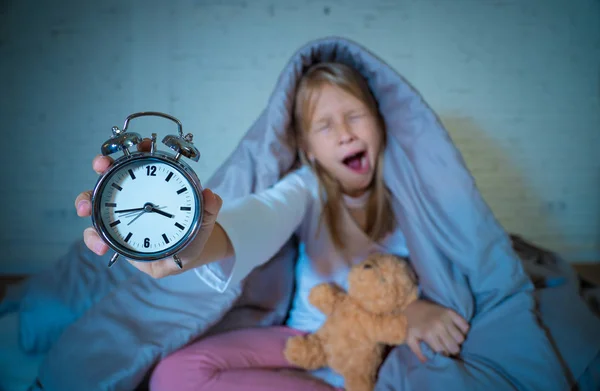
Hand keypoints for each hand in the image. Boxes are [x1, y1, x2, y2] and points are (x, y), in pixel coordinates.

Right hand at [74, 138, 223, 277]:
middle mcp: (132, 194)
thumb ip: (210, 208)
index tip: (141, 145)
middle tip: (101, 166)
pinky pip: (96, 234)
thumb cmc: (191, 233)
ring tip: (85, 210)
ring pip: (94, 200)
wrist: (183, 257)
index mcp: (154, 185)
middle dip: (102, 164)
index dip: (138, 149)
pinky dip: (93, 238)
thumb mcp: (204, 219)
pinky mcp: (113, 235)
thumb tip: (211, 194)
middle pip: (111, 172)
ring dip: (84, 201)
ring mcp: (119, 214)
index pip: (143, 160)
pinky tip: (100, 246)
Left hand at [403, 299, 469, 361]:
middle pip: (454, 347)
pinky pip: (465, 326)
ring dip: (458, 341)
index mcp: (428, 334)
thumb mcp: (410, 339)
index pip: (444, 352)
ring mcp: (446, 319)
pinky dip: (464, 330)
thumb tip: (427, 361)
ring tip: (452, 339)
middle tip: (448, 346)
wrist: (414, 306)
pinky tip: (457, 331)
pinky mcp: (451, 312)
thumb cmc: (413, 325)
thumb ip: (418, 352)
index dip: (444, 355)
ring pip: (461, 338)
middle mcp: (438, 326)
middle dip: (452, 350)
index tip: (442, 352)